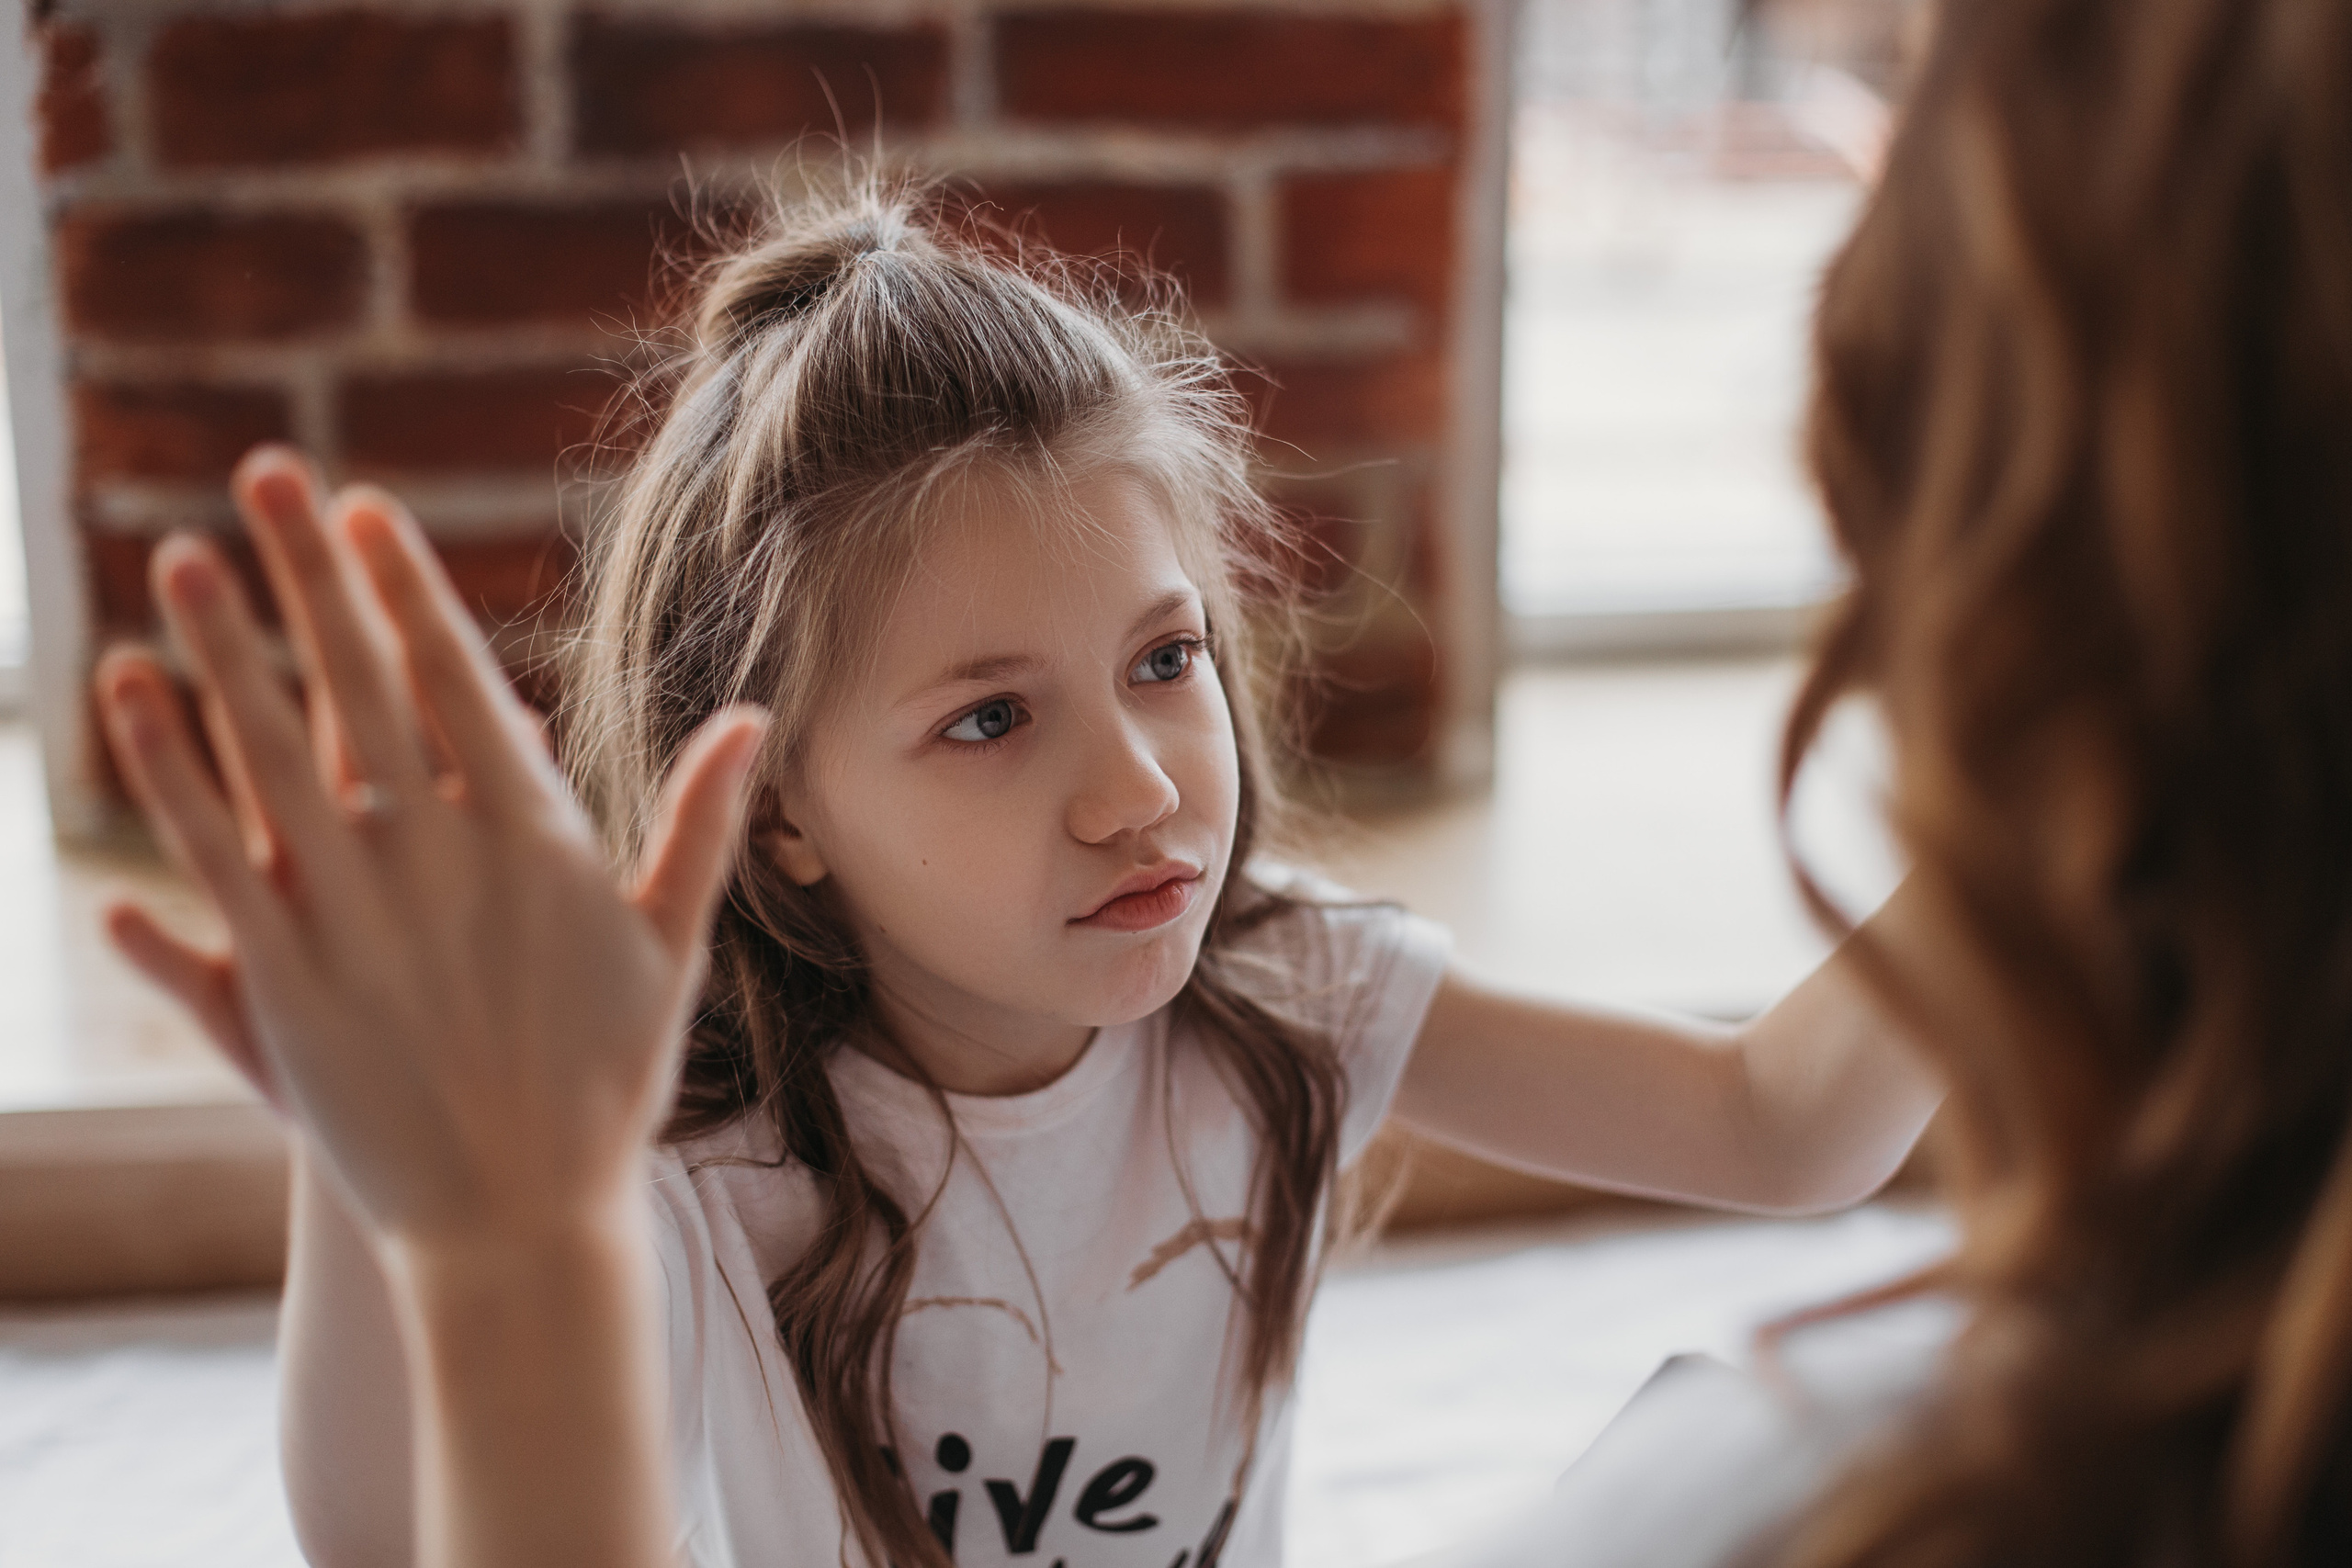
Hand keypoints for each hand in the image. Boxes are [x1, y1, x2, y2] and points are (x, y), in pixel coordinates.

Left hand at [95, 447, 765, 1254]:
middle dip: (312, 573)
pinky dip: (173, 768)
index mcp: (535, 840)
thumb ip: (702, 826)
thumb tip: (754, 717)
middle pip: (359, 687)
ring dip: (225, 643)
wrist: (517, 1222)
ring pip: (274, 751)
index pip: (457, 683)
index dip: (406, 589)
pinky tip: (139, 693)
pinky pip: (216, 850)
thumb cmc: (604, 1083)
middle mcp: (438, 860)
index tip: (367, 509)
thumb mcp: (669, 948)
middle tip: (270, 475)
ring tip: (184, 553)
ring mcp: (354, 915)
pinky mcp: (284, 976)